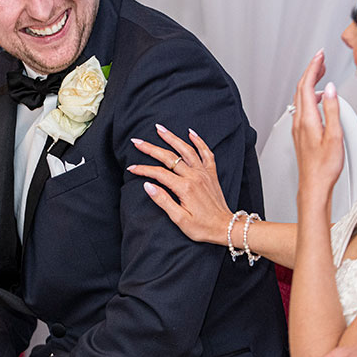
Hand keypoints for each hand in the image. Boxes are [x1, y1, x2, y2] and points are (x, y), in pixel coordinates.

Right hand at [130, 125, 231, 245]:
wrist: (226, 227)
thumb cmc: (202, 227)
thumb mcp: (180, 220)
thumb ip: (163, 201)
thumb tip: (148, 185)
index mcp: (184, 188)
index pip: (158, 173)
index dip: (143, 170)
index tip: (131, 168)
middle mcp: (194, 176)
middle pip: (169, 157)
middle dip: (151, 148)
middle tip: (137, 141)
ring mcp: (203, 173)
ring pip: (186, 150)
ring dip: (172, 138)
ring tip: (159, 128)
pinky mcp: (211, 174)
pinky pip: (206, 153)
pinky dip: (199, 141)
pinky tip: (191, 132)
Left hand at [291, 50, 343, 209]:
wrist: (314, 185)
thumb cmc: (325, 166)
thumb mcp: (335, 136)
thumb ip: (332, 110)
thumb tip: (331, 89)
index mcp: (307, 119)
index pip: (307, 85)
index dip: (314, 67)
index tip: (320, 55)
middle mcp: (299, 121)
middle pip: (302, 88)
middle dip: (311, 70)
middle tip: (321, 59)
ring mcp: (298, 127)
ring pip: (301, 97)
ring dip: (310, 82)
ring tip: (321, 73)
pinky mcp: (301, 133)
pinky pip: (302, 107)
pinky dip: (310, 95)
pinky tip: (318, 98)